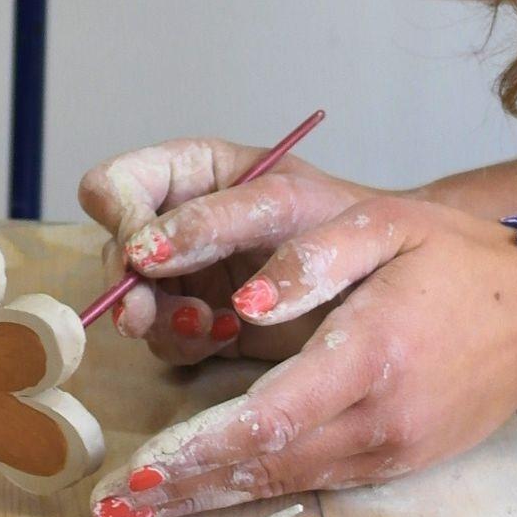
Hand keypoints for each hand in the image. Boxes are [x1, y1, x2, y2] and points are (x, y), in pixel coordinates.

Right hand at [79, 137, 375, 363]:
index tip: (143, 254)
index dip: (119, 216)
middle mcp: (179, 223)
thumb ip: (217, 218)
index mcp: (192, 173)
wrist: (403, 280)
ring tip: (210, 325)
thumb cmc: (353, 221)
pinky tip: (226, 336)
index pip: (116, 184)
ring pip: (133, 303)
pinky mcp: (204, 324)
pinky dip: (188, 344)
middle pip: (114, 251)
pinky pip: (167, 340)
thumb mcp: (288, 203)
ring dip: (161, 321)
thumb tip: (142, 250)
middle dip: (130, 286)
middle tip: (146, 315)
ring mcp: (187, 277)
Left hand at [88, 197, 516, 516]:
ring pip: (280, 483)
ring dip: (204, 500)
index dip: (199, 448)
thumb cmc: (452, 256)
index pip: (269, 416)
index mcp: (369, 355)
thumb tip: (242, 301)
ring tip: (132, 513)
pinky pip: (308, 481)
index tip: (141, 470)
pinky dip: (248, 490)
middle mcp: (378, 418)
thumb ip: (309, 259)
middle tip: (108, 507)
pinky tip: (202, 495)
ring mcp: (389, 450)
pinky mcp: (393, 463)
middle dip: (180, 489)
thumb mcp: (383, 224)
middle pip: (263, 466)